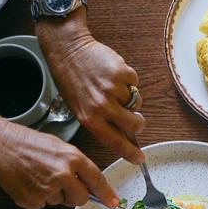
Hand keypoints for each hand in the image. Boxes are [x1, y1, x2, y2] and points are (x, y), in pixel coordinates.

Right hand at [0, 117, 116, 208]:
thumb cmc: (27, 142)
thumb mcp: (59, 146)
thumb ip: (75, 165)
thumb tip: (88, 183)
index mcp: (72, 158)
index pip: (97, 180)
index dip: (107, 194)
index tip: (114, 203)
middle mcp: (62, 175)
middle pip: (81, 199)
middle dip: (74, 196)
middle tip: (61, 184)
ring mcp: (47, 189)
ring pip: (60, 202)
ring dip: (52, 194)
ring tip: (38, 175)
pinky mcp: (32, 200)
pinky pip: (42, 205)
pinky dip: (37, 197)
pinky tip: (28, 182)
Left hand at [40, 21, 145, 163]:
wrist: (68, 50)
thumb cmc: (70, 80)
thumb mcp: (78, 108)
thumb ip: (99, 123)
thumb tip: (122, 136)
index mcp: (89, 118)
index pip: (115, 141)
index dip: (130, 152)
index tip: (140, 158)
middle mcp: (102, 105)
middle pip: (134, 124)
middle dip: (138, 123)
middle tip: (135, 118)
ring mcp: (113, 89)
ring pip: (136, 102)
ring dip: (130, 98)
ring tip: (113, 88)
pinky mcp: (122, 72)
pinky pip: (135, 83)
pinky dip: (129, 80)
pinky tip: (114, 75)